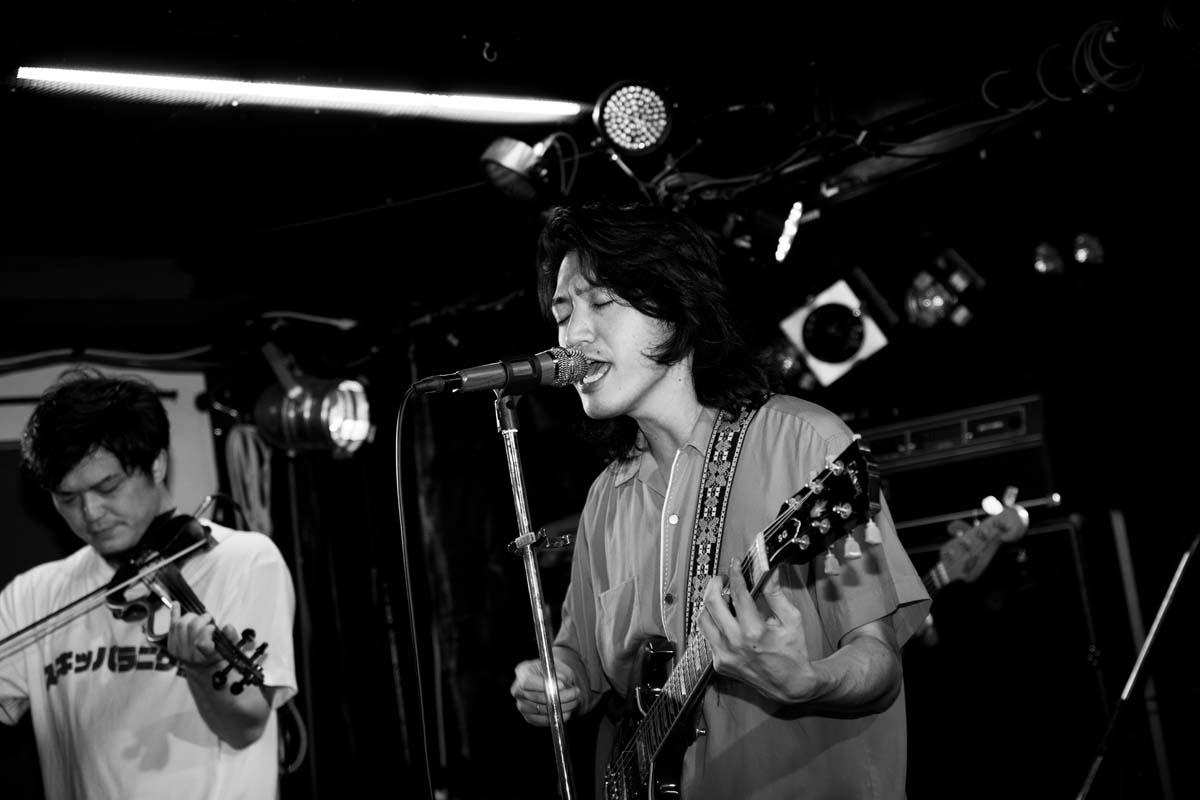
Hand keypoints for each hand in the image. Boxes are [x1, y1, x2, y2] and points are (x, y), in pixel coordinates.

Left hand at [166, 601, 238, 670]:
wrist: (202, 666)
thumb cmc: (216, 654)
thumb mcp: (229, 646)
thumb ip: (231, 636)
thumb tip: (228, 626)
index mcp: (208, 656)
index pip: (203, 645)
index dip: (206, 632)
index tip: (211, 627)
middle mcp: (192, 655)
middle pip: (192, 627)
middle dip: (202, 619)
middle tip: (208, 619)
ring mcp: (179, 652)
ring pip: (181, 624)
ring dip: (192, 616)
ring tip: (199, 619)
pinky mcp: (171, 646)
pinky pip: (171, 626)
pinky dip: (174, 613)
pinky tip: (176, 604)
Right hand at [510, 658, 580, 725]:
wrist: (553, 681)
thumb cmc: (555, 672)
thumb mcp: (560, 667)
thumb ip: (561, 673)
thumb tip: (562, 681)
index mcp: (522, 672)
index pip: (528, 681)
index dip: (544, 685)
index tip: (562, 685)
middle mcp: (517, 690)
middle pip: (536, 697)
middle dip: (559, 696)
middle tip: (576, 693)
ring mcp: (522, 705)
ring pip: (542, 710)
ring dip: (562, 707)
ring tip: (575, 700)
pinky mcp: (529, 717)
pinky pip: (543, 720)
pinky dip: (557, 716)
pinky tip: (568, 710)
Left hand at [697, 560, 817, 703]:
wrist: (790, 685)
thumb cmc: (793, 652)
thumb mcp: (791, 619)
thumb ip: (776, 593)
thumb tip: (768, 570)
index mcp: (754, 632)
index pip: (738, 594)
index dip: (735, 574)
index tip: (735, 564)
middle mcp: (734, 644)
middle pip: (711, 603)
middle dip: (714, 584)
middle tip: (723, 578)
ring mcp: (724, 656)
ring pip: (703, 619)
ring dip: (709, 604)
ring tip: (722, 597)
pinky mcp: (719, 663)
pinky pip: (707, 636)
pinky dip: (713, 623)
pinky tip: (725, 618)